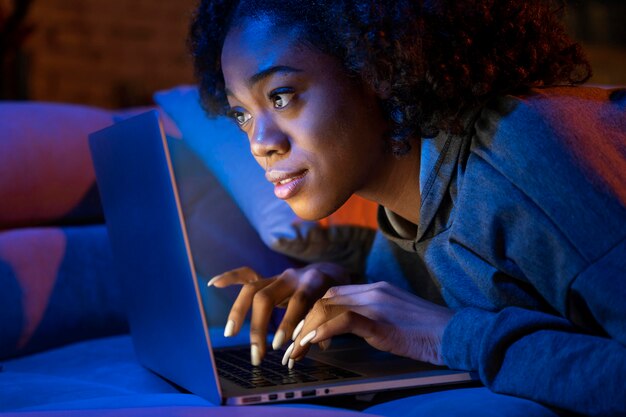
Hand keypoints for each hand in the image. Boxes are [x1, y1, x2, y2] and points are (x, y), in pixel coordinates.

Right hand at [207, 262, 351, 365]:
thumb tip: (296, 355)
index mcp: (314, 281)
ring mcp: (277, 276)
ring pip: (252, 289)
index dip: (290, 321)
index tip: (280, 345)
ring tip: (231, 334)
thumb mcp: (334, 311)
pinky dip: (229, 277)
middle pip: (267, 296)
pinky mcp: (268, 278)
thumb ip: (318, 330)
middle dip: (259, 326)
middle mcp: (292, 276)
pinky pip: (246, 275)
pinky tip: (213, 284)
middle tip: (258, 354)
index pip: (299, 300)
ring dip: (239, 312)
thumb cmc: (334, 297)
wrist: (332, 272)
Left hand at [287, 281, 453, 365]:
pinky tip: (311, 344)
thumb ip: (371, 316)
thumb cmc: (427, 331)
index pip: (334, 292)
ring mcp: (377, 303)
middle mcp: (373, 290)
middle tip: (290, 346)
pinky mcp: (381, 321)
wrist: (454, 333)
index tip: (301, 332)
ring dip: (306, 331)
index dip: (313, 312)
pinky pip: (344, 321)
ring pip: (329, 307)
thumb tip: (345, 327)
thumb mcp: (394, 317)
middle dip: (303, 322)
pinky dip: (323, 332)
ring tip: (295, 352)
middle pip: (325, 298)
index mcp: (375, 288)